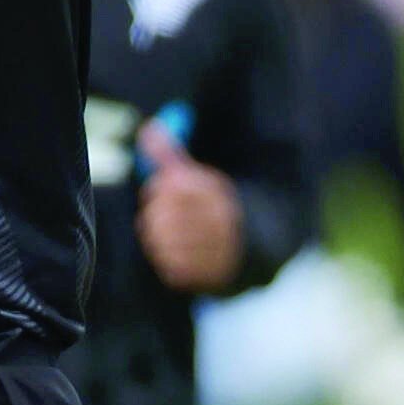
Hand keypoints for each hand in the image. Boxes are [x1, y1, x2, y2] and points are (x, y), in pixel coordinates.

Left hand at [135, 119, 244, 293]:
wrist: (256, 241)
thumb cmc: (215, 204)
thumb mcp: (199, 175)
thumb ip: (171, 154)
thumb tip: (148, 129)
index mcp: (218, 192)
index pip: (171, 187)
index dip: (158, 189)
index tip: (162, 191)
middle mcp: (223, 221)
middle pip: (164, 218)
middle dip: (156, 216)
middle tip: (161, 216)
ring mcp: (220, 251)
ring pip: (166, 245)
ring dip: (160, 239)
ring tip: (167, 234)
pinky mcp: (214, 276)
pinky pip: (173, 269)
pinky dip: (168, 260)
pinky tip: (176, 251)